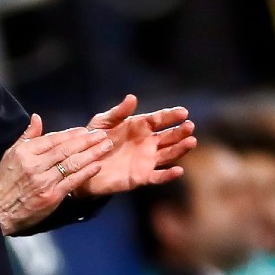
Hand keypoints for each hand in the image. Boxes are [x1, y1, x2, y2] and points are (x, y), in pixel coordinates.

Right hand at [0, 115, 111, 235]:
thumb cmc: (4, 182)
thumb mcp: (11, 154)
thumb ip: (27, 136)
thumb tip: (37, 118)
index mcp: (26, 152)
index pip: (53, 139)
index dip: (72, 134)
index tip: (86, 129)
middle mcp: (36, 164)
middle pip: (66, 149)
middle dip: (87, 140)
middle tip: (102, 134)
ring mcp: (45, 180)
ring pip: (72, 163)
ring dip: (92, 153)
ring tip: (106, 145)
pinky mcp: (52, 196)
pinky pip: (73, 181)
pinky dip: (86, 172)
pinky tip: (98, 165)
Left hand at [77, 94, 196, 196]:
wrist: (82, 164)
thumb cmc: (93, 140)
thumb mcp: (103, 122)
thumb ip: (118, 112)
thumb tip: (132, 97)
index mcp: (139, 127)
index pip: (159, 119)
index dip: (171, 116)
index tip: (183, 112)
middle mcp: (147, 143)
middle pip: (168, 136)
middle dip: (180, 131)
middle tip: (190, 126)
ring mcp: (146, 160)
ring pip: (168, 154)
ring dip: (180, 149)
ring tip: (191, 142)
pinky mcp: (141, 177)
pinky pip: (158, 176)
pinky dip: (169, 175)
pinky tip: (178, 170)